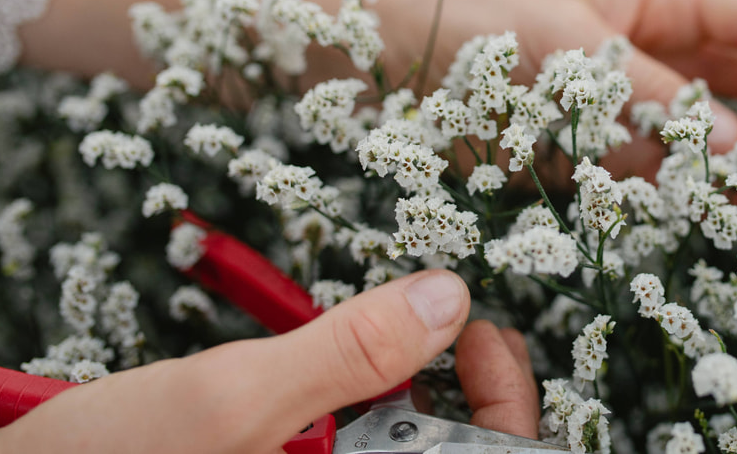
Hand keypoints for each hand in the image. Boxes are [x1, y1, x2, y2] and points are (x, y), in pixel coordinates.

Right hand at [0, 271, 538, 452]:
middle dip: (451, 385)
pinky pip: (339, 443)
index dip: (504, 400)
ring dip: (396, 387)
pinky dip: (345, 398)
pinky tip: (323, 368)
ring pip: (390, 443)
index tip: (481, 331)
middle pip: (445, 451)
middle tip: (443, 318)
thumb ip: (347, 350)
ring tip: (381, 336)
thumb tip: (446, 297)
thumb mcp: (231, 398)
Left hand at [376, 0, 736, 179]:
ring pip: (715, 134)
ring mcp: (633, 104)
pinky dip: (693, 198)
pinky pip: (664, 174)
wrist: (394, 64)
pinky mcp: (603, 152)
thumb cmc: (478, 30)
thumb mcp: (572, 53)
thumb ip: (652, 102)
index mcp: (658, 3)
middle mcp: (658, 52)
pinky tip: (715, 224)